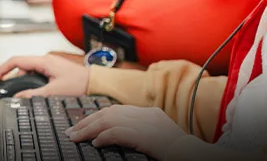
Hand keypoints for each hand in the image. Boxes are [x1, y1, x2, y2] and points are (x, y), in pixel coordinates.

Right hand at [0, 55, 88, 97]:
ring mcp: (49, 64)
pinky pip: (35, 73)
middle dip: (8, 76)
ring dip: (19, 80)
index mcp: (44, 61)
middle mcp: (45, 60)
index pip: (16, 61)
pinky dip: (28, 81)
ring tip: (14, 92)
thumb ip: (33, 95)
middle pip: (19, 65)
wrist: (95, 83)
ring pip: (27, 70)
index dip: (2, 70)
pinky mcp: (52, 70)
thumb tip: (17, 97)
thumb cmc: (80, 84)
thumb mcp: (53, 92)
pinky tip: (27, 91)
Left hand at [68, 106, 185, 159]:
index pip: (116, 111)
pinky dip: (104, 137)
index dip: (97, 117)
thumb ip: (139, 134)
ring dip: (89, 129)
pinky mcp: (145, 136)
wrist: (195, 155)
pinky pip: (118, 133)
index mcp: (150, 114)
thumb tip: (110, 138)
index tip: (82, 125)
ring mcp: (146, 124)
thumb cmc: (178, 153)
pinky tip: (95, 143)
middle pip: (109, 113)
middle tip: (72, 131)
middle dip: (88, 122)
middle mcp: (146, 115)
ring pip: (109, 121)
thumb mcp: (157, 139)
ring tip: (76, 138)